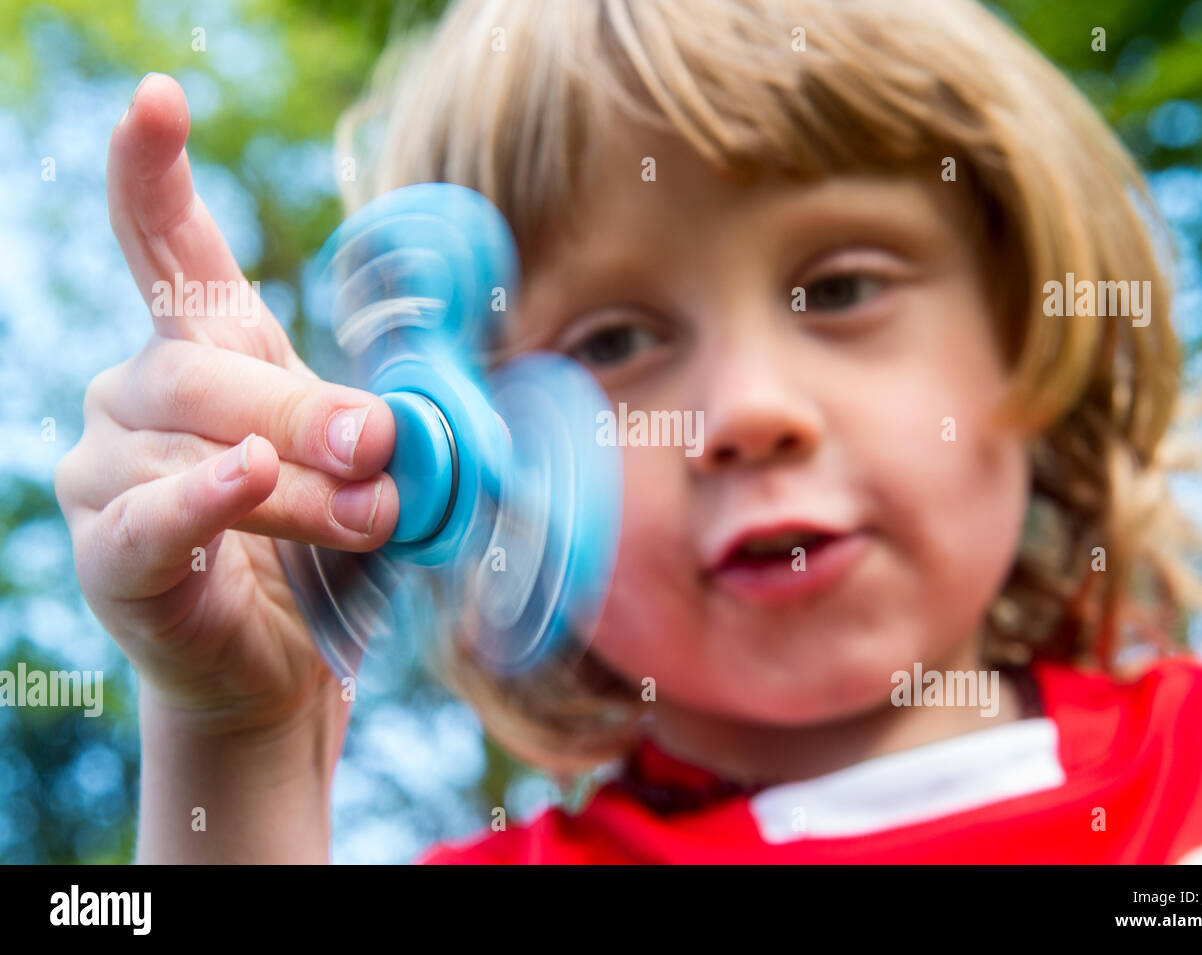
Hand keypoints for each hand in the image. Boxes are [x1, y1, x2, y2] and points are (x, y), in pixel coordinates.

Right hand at [54, 73, 399, 741]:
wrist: (281, 661)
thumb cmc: (322, 550)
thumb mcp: (360, 470)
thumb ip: (365, 428)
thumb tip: (381, 428)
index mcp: (205, 354)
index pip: (166, 250)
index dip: (155, 174)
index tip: (156, 98)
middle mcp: (138, 397)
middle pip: (204, 370)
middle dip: (303, 409)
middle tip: (379, 447)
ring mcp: (108, 471)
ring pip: (196, 447)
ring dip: (295, 484)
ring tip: (371, 515)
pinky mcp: (109, 552)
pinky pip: (150, 518)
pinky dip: (204, 500)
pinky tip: (238, 478)